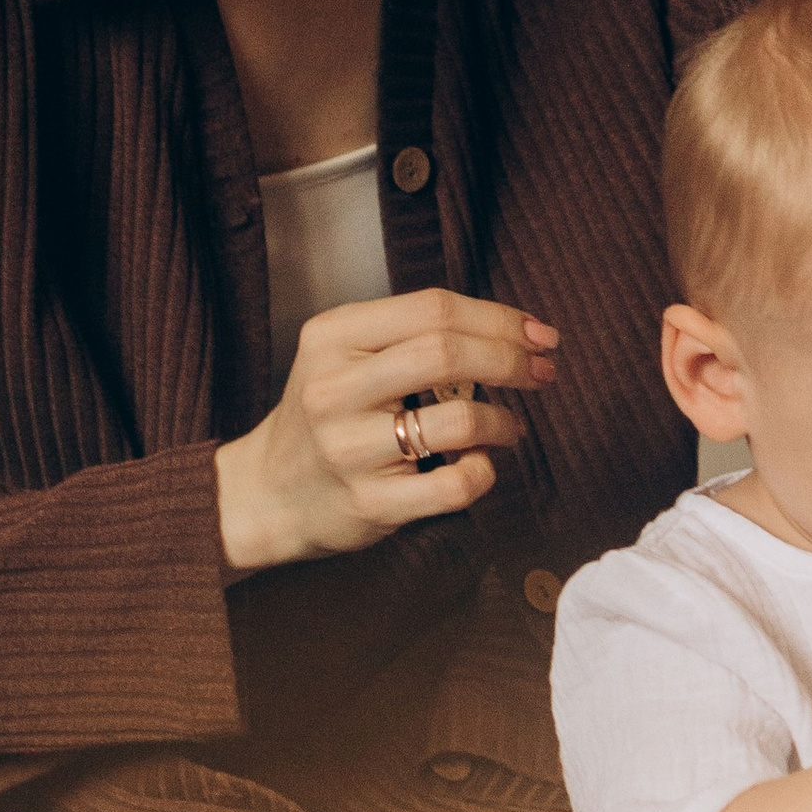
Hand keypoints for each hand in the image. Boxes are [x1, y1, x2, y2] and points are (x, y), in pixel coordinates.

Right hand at [213, 289, 557, 574]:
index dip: (499, 319)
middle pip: (447, 353)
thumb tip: (516, 331)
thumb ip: (413, 334)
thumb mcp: (346, 355)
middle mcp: (334, 388)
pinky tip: (480, 464)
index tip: (539, 335)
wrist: (268, 493)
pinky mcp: (368, 502)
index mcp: (332, 337)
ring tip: (508, 427)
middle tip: (543, 373)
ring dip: (503, 422)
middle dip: (511, 361)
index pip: (433, 309)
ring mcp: (347, 448)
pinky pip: (454, 485)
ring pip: (458, 422)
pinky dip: (484, 472)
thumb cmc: (329, 416)